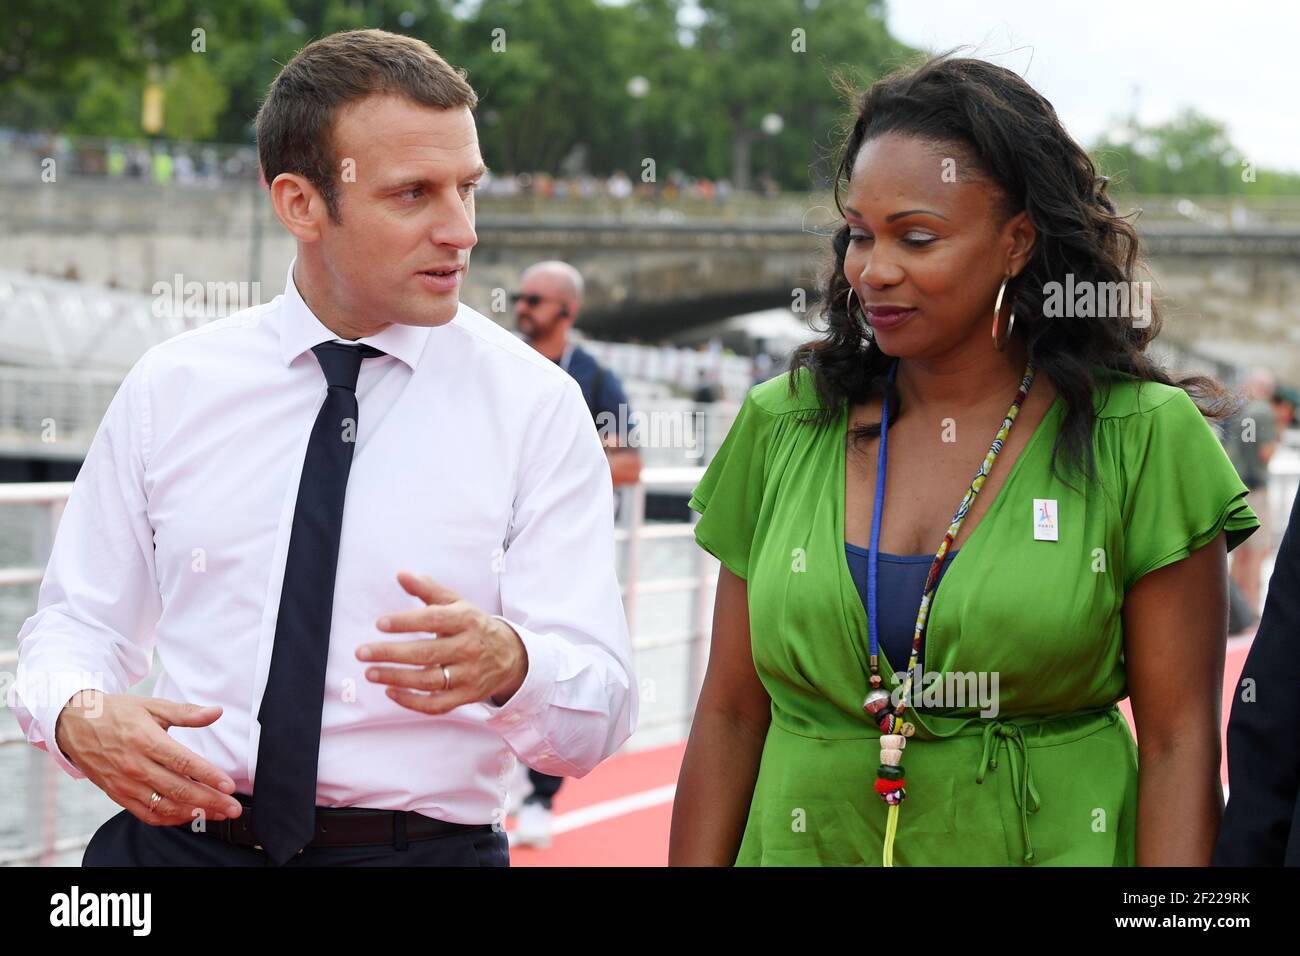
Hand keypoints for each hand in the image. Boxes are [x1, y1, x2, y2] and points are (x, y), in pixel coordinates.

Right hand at [54, 690, 243, 825]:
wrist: (75, 725)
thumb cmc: (117, 713)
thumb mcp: (152, 706)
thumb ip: (186, 713)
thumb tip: (216, 712)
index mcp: (145, 741)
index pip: (182, 763)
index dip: (208, 776)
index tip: (229, 786)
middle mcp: (134, 766)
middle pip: (177, 789)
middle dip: (209, 801)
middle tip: (232, 808)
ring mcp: (124, 784)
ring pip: (163, 806)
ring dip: (193, 813)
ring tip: (217, 815)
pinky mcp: (117, 795)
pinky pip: (146, 814)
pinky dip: (169, 819)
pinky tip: (189, 816)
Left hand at [359, 571, 528, 714]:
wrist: (511, 656)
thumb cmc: (475, 626)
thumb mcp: (458, 603)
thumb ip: (428, 590)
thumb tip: (401, 575)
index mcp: (467, 620)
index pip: (433, 620)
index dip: (405, 622)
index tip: (380, 623)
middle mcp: (469, 648)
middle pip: (426, 654)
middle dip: (391, 654)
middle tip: (363, 652)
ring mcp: (468, 675)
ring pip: (428, 681)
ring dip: (396, 678)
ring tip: (370, 672)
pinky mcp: (466, 696)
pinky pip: (436, 704)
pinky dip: (412, 702)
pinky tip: (391, 691)